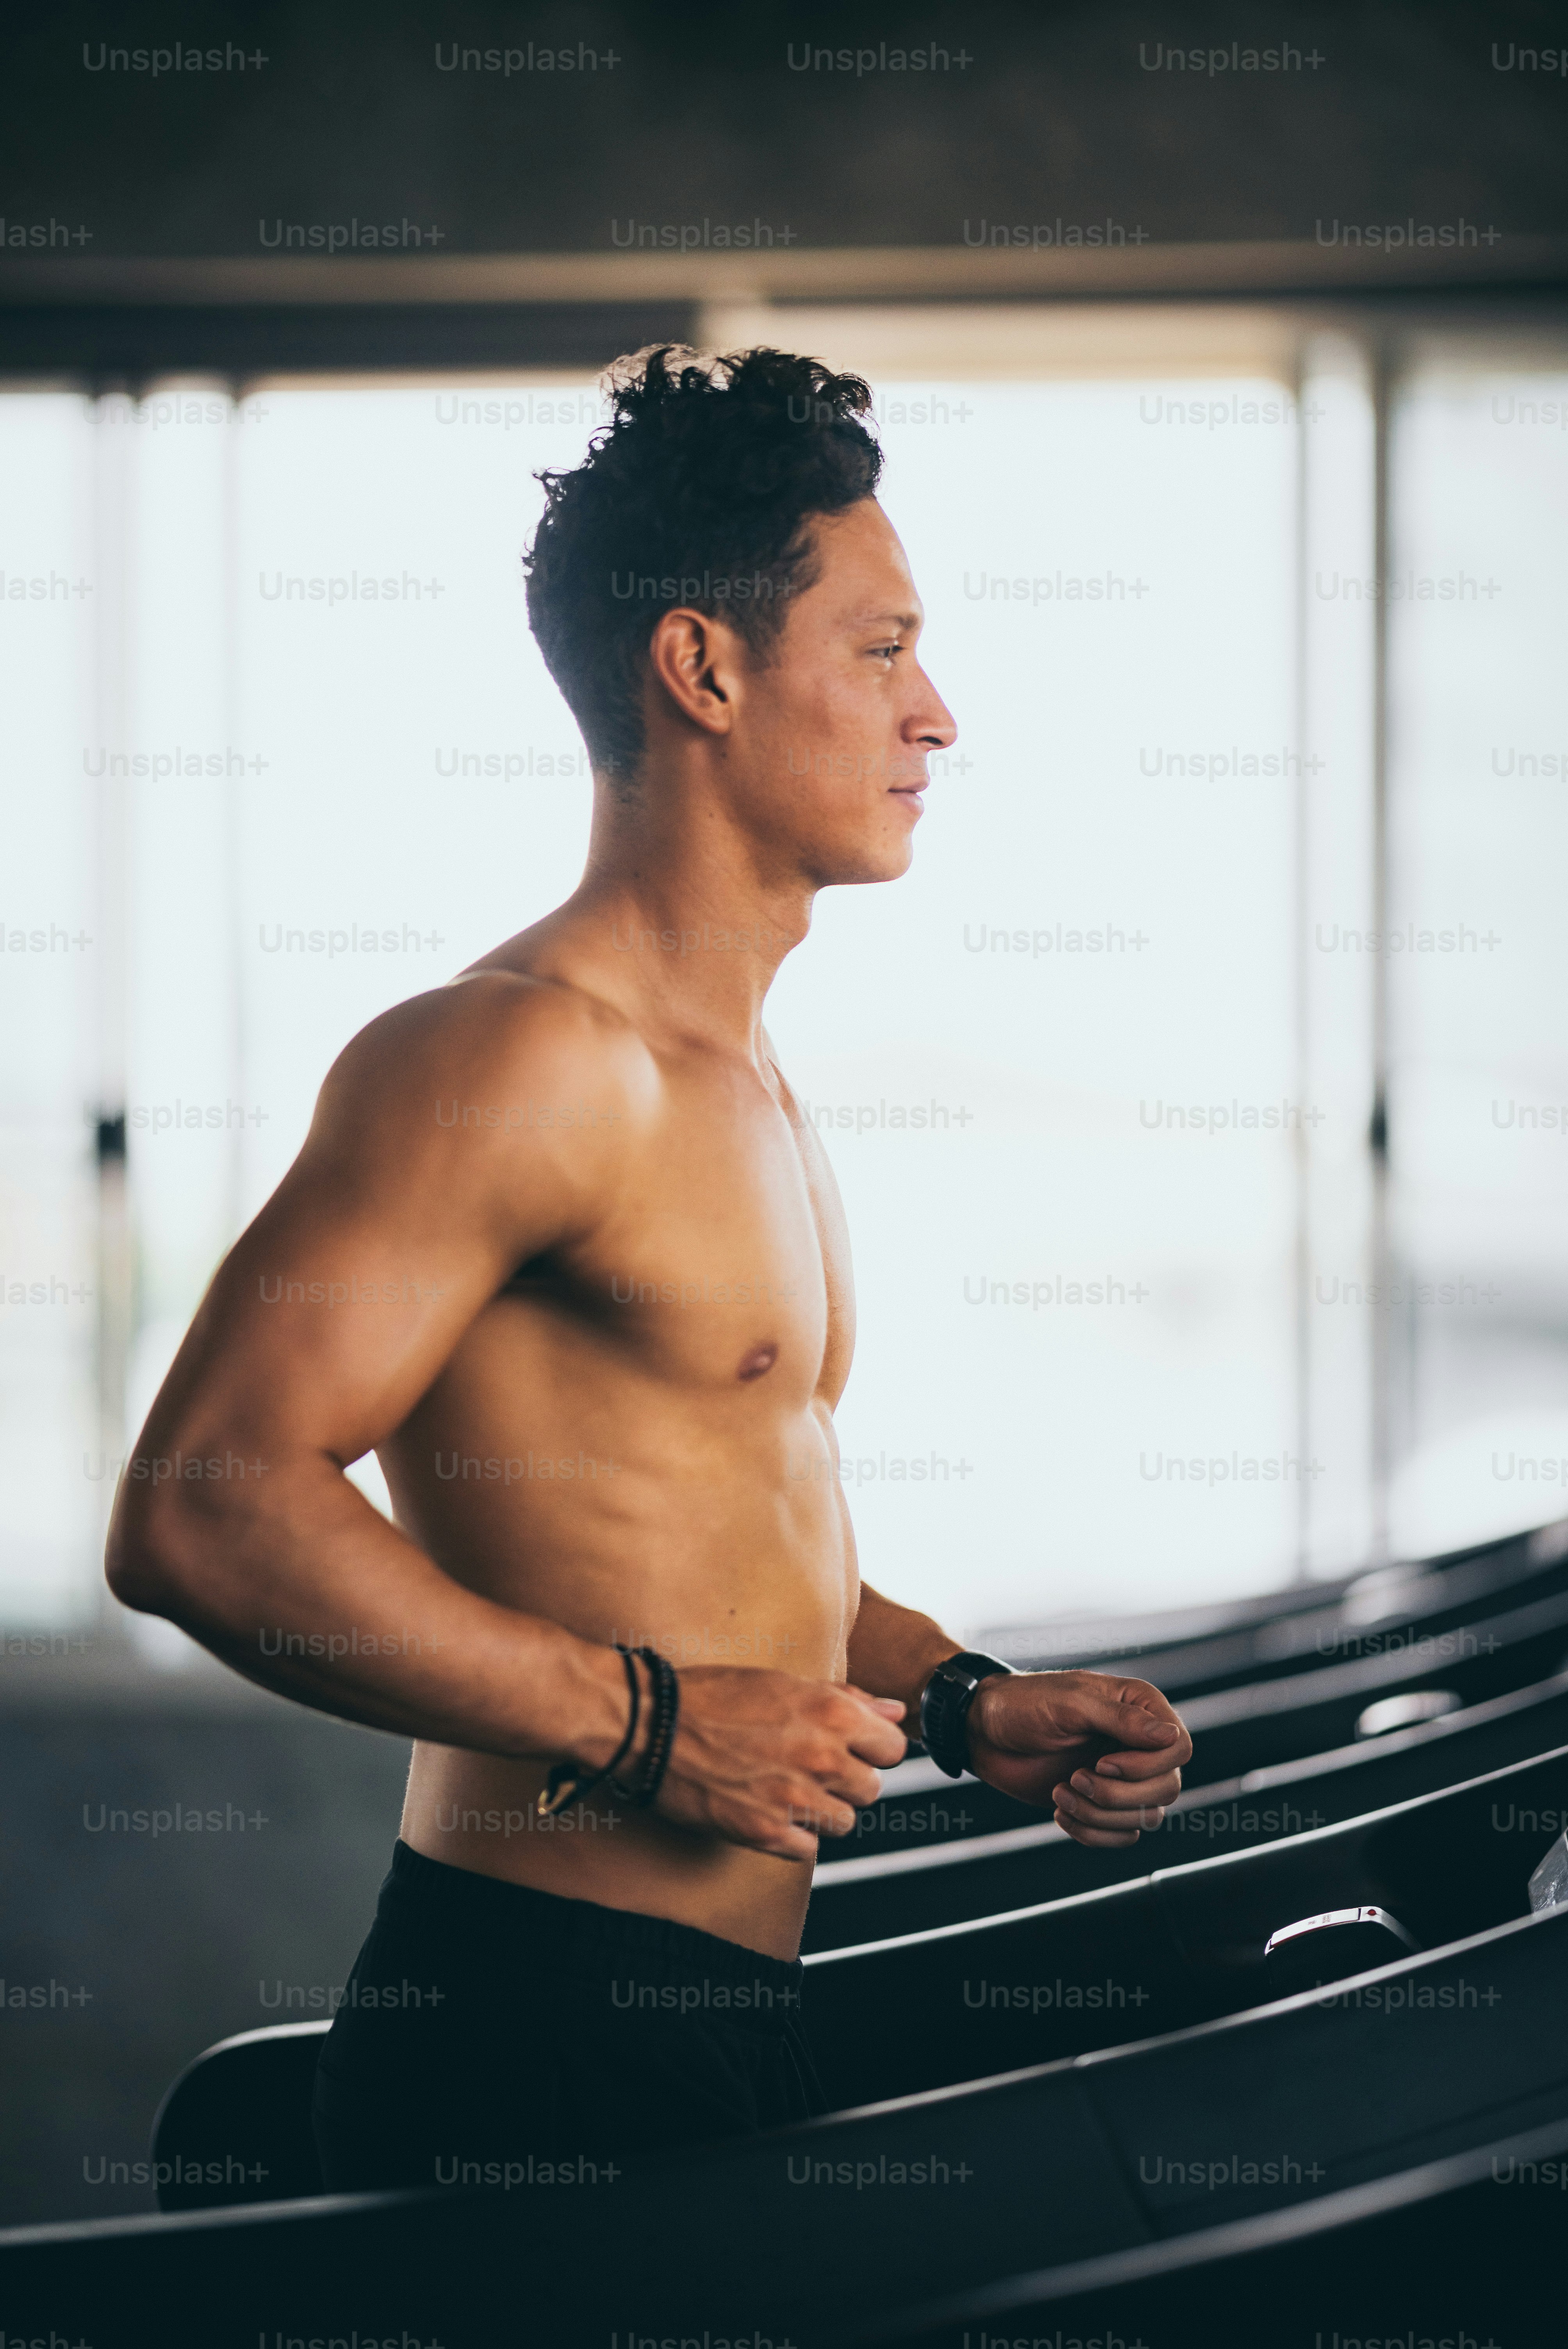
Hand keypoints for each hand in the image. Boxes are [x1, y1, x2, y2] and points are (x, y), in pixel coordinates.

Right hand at [653, 1668, 907, 1861]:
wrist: (653, 1723)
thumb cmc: (713, 1696)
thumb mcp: (784, 1681)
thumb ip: (848, 1698)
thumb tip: (896, 1710)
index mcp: (830, 1711)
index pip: (893, 1747)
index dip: (874, 1748)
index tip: (853, 1748)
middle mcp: (821, 1756)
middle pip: (871, 1789)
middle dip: (847, 1781)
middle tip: (812, 1768)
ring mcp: (794, 1797)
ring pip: (844, 1822)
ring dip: (822, 1810)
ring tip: (787, 1789)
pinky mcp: (765, 1831)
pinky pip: (808, 1849)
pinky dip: (793, 1836)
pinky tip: (769, 1811)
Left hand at [966, 1669, 1191, 1848]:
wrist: (984, 1733)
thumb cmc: (1024, 1705)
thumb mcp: (1070, 1704)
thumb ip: (1122, 1720)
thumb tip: (1170, 1736)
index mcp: (1139, 1707)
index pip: (1179, 1748)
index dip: (1146, 1766)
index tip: (1102, 1762)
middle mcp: (1138, 1743)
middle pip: (1168, 1787)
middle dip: (1119, 1795)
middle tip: (1075, 1778)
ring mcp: (1122, 1776)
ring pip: (1147, 1817)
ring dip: (1101, 1814)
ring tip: (1061, 1793)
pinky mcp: (1102, 1803)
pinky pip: (1122, 1835)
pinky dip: (1093, 1832)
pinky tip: (1061, 1812)